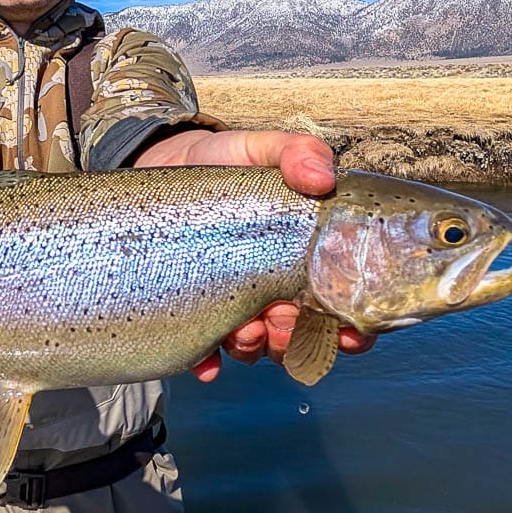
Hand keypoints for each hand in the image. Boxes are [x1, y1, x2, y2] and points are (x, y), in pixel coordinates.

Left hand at [134, 127, 374, 380]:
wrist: (158, 166)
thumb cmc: (220, 164)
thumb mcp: (259, 151)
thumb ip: (296, 153)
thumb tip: (322, 178)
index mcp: (299, 260)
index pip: (339, 305)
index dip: (352, 327)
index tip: (350, 331)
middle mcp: (270, 289)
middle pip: (298, 335)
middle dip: (296, 339)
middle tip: (281, 320)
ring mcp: (230, 303)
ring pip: (255, 347)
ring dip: (256, 348)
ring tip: (245, 330)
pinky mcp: (189, 310)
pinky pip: (200, 351)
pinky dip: (208, 361)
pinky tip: (207, 361)